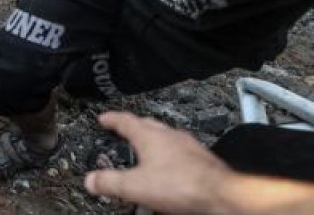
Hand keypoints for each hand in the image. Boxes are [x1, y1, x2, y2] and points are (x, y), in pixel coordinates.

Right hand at [83, 111, 232, 214]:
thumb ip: (110, 182)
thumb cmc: (183, 185)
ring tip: (146, 156)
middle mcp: (170, 136)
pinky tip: (170, 172)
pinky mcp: (201, 160)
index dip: (112, 119)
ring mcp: (188, 146)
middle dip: (133, 128)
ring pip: (165, 138)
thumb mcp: (135, 186)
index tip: (104, 118)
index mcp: (150, 136)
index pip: (126, 120)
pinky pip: (180, 153)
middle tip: (123, 131)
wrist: (221, 195)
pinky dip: (169, 158)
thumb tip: (91, 180)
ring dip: (153, 143)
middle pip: (147, 125)